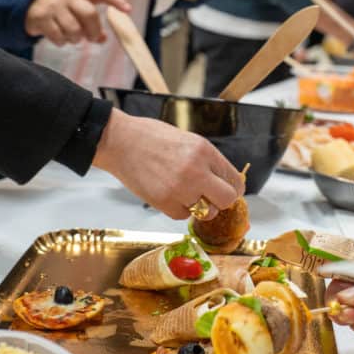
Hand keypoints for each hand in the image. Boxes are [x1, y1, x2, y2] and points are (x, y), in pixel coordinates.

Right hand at [25, 0, 130, 44]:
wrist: (29, 2)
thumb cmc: (61, 8)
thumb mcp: (76, 8)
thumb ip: (91, 21)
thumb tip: (102, 39)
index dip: (116, 0)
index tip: (128, 10)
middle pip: (89, 14)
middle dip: (94, 30)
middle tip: (92, 38)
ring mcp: (54, 7)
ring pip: (74, 29)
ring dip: (76, 39)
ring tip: (72, 37)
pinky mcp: (42, 18)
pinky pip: (58, 37)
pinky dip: (62, 42)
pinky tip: (59, 37)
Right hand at [91, 109, 244, 219]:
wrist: (120, 141)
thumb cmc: (151, 137)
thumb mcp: (188, 140)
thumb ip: (207, 161)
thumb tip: (223, 179)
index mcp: (204, 151)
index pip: (234, 178)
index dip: (233, 187)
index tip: (228, 189)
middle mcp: (196, 171)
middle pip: (227, 200)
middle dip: (222, 200)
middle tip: (212, 197)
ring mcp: (180, 189)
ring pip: (207, 212)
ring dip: (200, 206)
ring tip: (186, 193)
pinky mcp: (164, 203)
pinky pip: (184, 216)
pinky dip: (180, 209)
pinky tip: (170, 194)